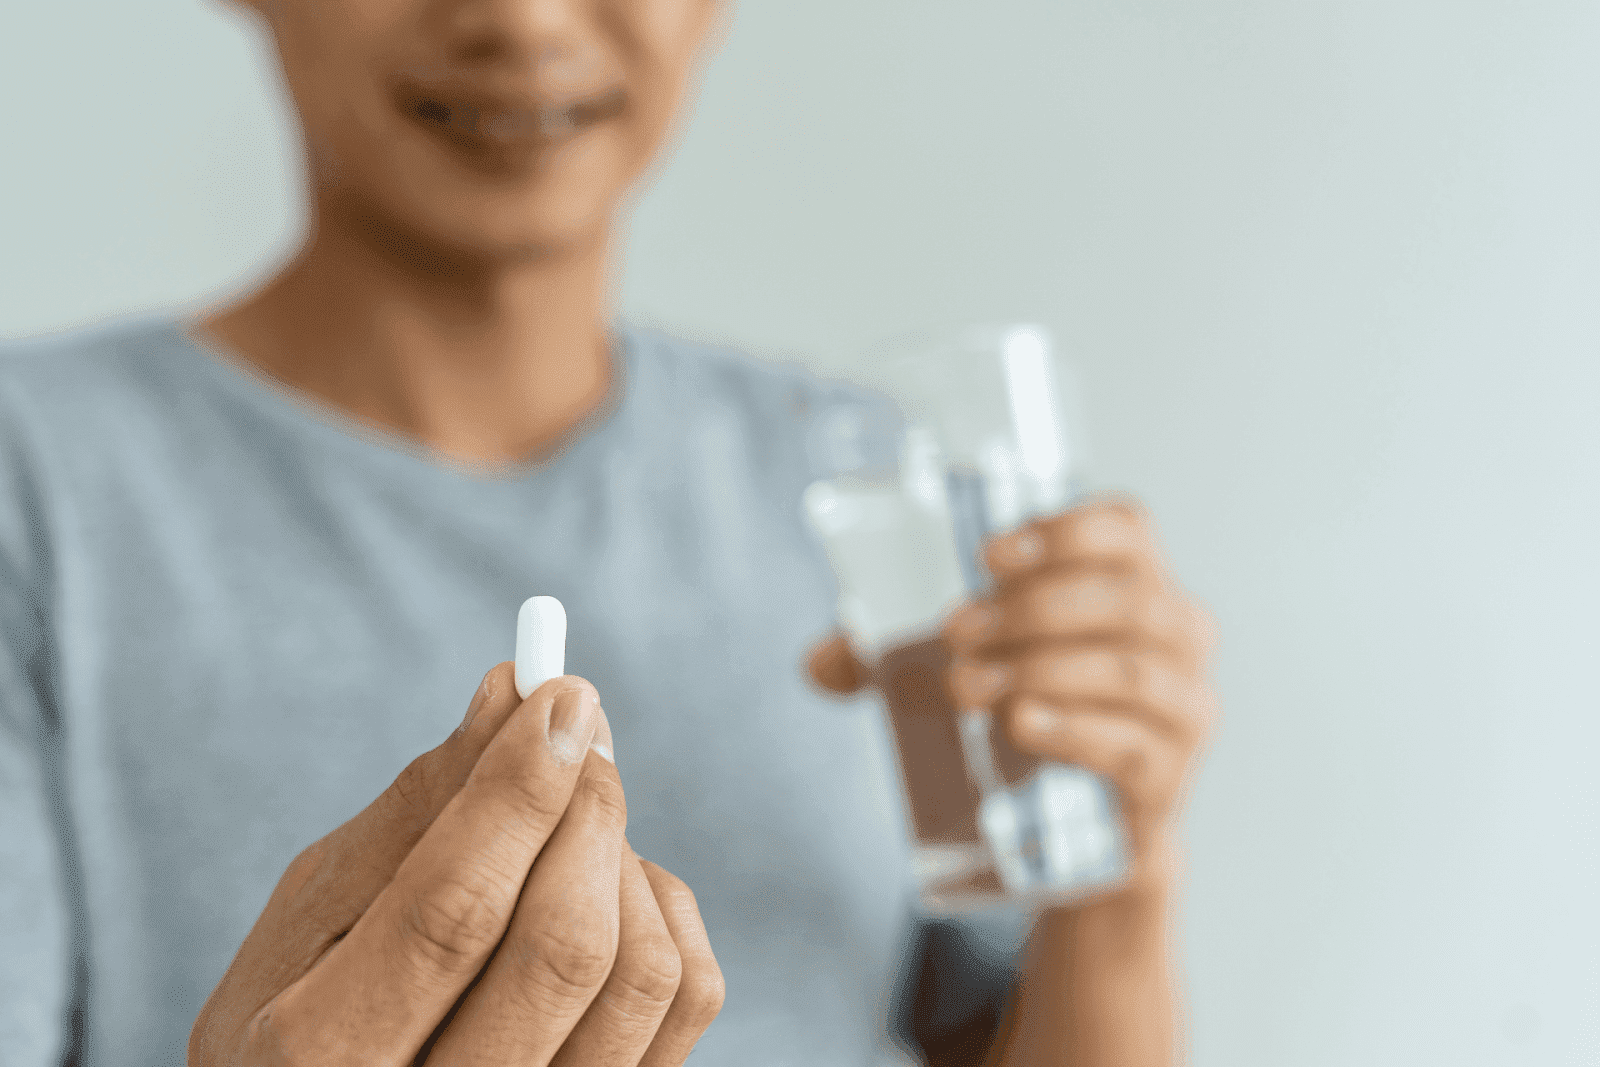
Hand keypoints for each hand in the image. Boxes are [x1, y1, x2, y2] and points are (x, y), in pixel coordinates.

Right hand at [189, 662, 724, 1066]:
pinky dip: (661, 908)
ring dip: (622, 859)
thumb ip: (413, 811)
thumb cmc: (306, 1005)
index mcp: (320, 1063)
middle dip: (585, 809)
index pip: (451, 915)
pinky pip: (689, 997)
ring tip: (572, 821)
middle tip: (580, 728)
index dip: (515, 792)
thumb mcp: (318, 914)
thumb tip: (508, 695)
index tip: (558, 693)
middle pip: (563, 949)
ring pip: (642, 975)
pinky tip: (606, 888)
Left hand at [807, 493, 1217, 896]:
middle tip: (953, 633)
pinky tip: (1022, 725)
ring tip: (966, 685)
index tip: (986, 556)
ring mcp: (1183, 706)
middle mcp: (1177, 635)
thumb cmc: (1031, 718)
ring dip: (1041, 668)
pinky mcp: (1168, 776)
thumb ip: (894, 661)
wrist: (1082, 835)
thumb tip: (816, 662)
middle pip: (1125, 597)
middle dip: (1032, 608)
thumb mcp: (972, 670)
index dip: (1065, 530)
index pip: (1126, 528)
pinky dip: (1074, 730)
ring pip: (1128, 668)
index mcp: (1136, 583)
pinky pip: (1133, 744)